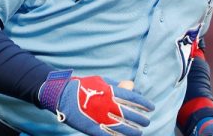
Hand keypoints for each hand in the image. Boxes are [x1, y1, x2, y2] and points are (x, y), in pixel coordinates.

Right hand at [39, 70, 154, 135]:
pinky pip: (109, 135)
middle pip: (129, 114)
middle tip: (147, 121)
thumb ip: (117, 86)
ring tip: (139, 132)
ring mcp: (99, 117)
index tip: (151, 108)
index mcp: (110, 92)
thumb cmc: (84, 86)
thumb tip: (132, 87)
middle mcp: (106, 105)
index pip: (132, 99)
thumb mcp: (102, 81)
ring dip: (133, 131)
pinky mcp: (92, 128)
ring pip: (122, 127)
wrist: (62, 95)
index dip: (144, 104)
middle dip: (141, 119)